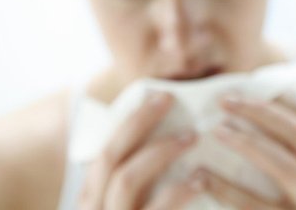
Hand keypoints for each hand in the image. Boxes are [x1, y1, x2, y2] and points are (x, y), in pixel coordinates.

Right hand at [78, 91, 206, 209]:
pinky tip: (201, 180)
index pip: (107, 148)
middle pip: (110, 154)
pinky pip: (157, 208)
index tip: (162, 96)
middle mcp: (95, 207)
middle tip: (171, 101)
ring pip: (126, 179)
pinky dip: (179, 191)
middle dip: (140, 122)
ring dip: (161, 152)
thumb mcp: (139, 201)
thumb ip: (146, 176)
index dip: (133, 120)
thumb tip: (175, 130)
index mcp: (94, 195)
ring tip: (192, 137)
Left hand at [199, 94, 295, 209]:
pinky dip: (227, 189)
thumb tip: (262, 103)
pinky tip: (204, 177)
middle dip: (261, 114)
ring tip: (218, 131)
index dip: (273, 106)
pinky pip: (255, 205)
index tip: (241, 95)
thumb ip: (295, 146)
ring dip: (248, 144)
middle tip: (225, 102)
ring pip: (285, 168)